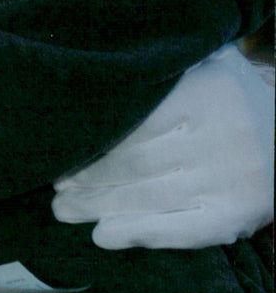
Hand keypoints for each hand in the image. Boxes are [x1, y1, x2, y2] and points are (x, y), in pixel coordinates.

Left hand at [52, 45, 273, 248]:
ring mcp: (229, 181)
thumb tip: (106, 56)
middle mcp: (221, 138)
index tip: (61, 151)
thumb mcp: (209, 63)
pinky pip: (180, 230)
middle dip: (89, 177)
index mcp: (207, 95)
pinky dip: (139, 233)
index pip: (135, 122)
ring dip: (101, 207)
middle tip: (56, 186)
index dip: (94, 140)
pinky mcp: (235, 217)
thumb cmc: (233, 97)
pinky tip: (104, 236)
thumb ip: (167, 60)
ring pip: (150, 197)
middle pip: (137, 162)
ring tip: (65, 210)